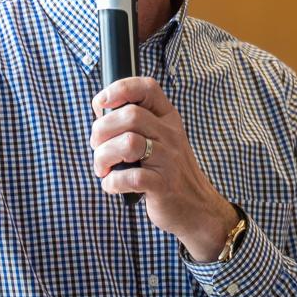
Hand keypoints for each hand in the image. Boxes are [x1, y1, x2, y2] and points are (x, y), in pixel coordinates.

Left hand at [91, 77, 237, 260]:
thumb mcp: (162, 141)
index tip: (101, 104)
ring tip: (103, 168)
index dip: (119, 89)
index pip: (147, 88)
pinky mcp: (162, 185)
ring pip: (128, 143)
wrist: (199, 208)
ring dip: (103, 156)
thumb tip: (101, 114)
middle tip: (97, 146)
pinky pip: (130, 177)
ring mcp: (168, 160)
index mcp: (168, 120)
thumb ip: (138, 126)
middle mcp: (170, 135)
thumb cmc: (171, 173)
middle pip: (130, 115)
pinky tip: (112, 185)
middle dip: (102, 130)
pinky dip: (112, 182)